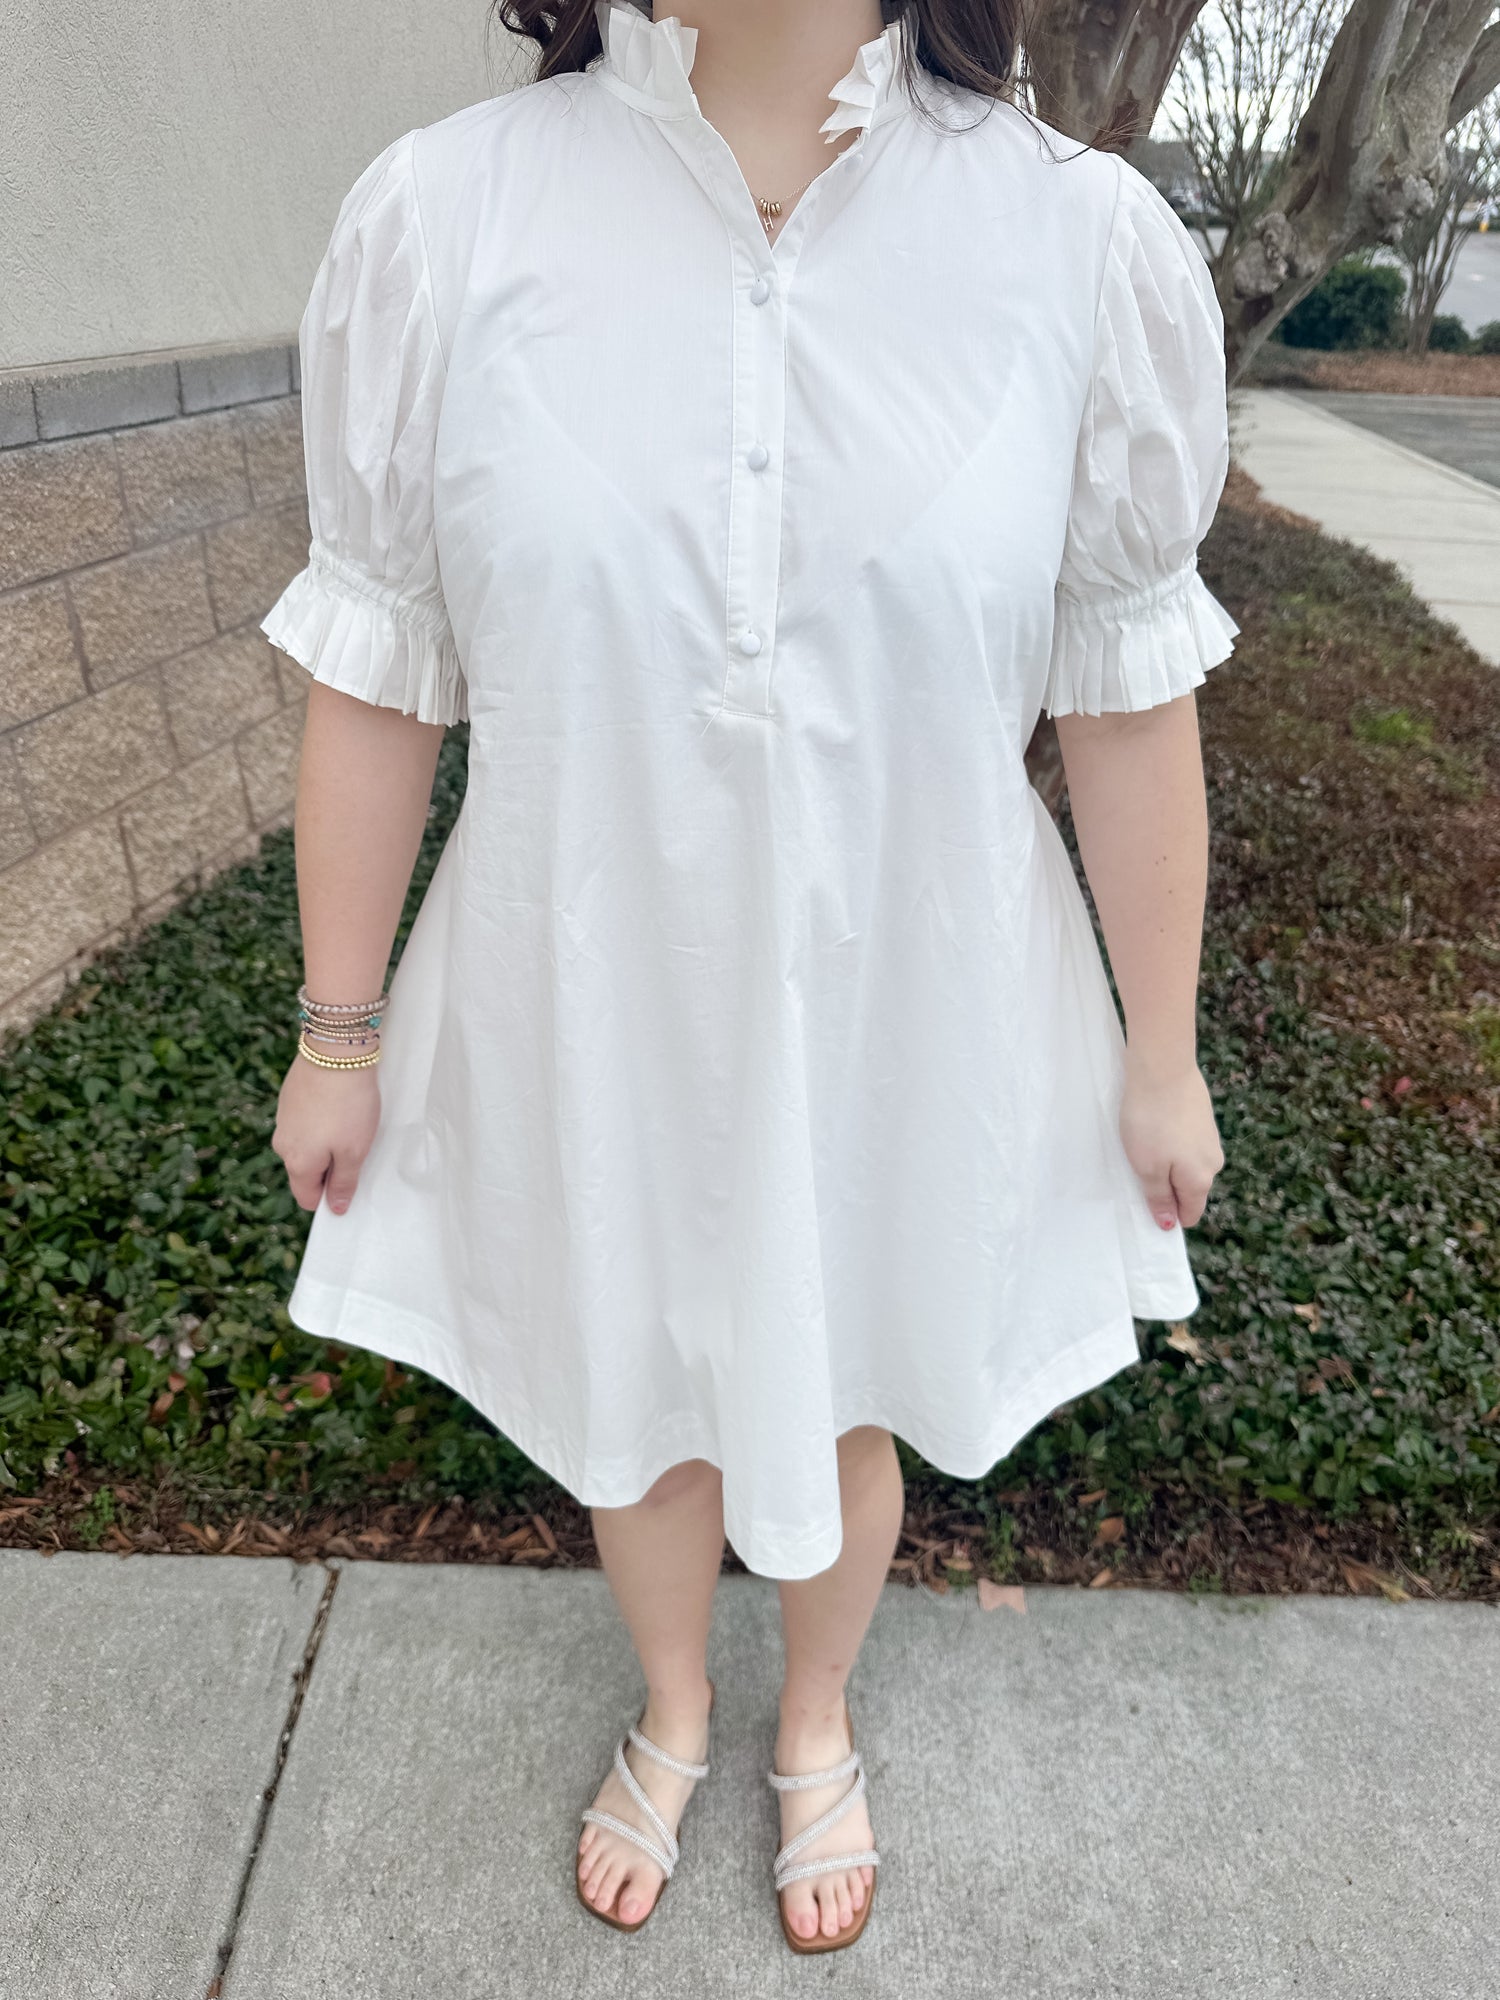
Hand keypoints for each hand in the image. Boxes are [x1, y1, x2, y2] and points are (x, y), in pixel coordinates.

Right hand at [271, 1047, 382, 1215]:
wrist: (334, 1052)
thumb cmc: (348, 1104)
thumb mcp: (354, 1151)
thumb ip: (344, 1183)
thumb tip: (337, 1208)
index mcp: (298, 1164)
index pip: (307, 1198)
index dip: (330, 1196)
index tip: (350, 1181)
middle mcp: (283, 1145)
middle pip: (306, 1172)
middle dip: (330, 1167)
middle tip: (356, 1147)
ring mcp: (283, 1121)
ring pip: (305, 1146)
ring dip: (326, 1143)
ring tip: (350, 1123)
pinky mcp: (288, 1101)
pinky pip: (304, 1124)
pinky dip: (320, 1122)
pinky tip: (339, 1106)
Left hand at [1117, 1049, 1223, 1231]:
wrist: (1163, 1068)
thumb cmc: (1151, 1121)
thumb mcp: (1148, 1167)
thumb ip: (1159, 1197)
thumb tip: (1169, 1224)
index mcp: (1201, 1180)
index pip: (1190, 1213)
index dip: (1168, 1215)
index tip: (1144, 1204)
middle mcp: (1213, 1162)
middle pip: (1189, 1189)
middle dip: (1164, 1187)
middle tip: (1136, 1171)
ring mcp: (1210, 1138)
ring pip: (1186, 1165)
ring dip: (1165, 1163)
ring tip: (1141, 1146)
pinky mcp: (1202, 1118)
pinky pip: (1185, 1143)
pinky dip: (1168, 1142)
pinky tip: (1151, 1128)